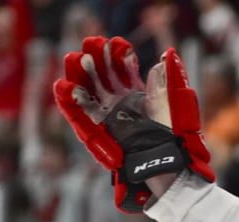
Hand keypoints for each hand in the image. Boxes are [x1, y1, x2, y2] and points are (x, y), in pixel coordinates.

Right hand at [53, 36, 213, 211]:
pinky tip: (67, 86)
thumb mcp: (170, 104)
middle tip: (94, 43)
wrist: (164, 160)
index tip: (120, 45)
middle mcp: (119, 101)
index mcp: (136, 93)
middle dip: (97, 57)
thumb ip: (165, 81)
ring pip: (87, 88)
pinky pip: (79, 113)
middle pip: (101, 74)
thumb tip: (166, 57)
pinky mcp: (98, 129)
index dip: (119, 54)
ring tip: (78, 58)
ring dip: (80, 72)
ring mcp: (107, 114)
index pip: (122, 68)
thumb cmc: (171, 135)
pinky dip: (70, 100)